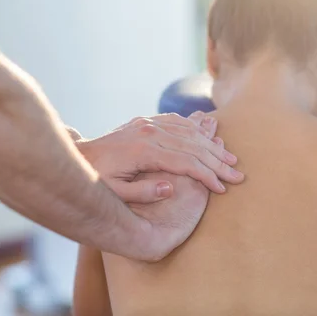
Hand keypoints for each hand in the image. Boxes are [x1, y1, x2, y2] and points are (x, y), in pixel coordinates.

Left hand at [75, 112, 243, 194]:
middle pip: (194, 146)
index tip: (223, 188)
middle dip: (218, 162)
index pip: (187, 162)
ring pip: (190, 132)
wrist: (78, 155)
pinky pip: (179, 122)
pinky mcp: (147, 122)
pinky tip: (209, 137)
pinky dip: (197, 130)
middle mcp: (150, 132)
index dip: (208, 176)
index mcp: (145, 151)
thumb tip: (171, 188)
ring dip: (213, 145)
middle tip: (237, 175)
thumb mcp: (112, 194)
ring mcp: (149, 124)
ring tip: (230, 158)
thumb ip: (142, 193)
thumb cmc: (94, 180)